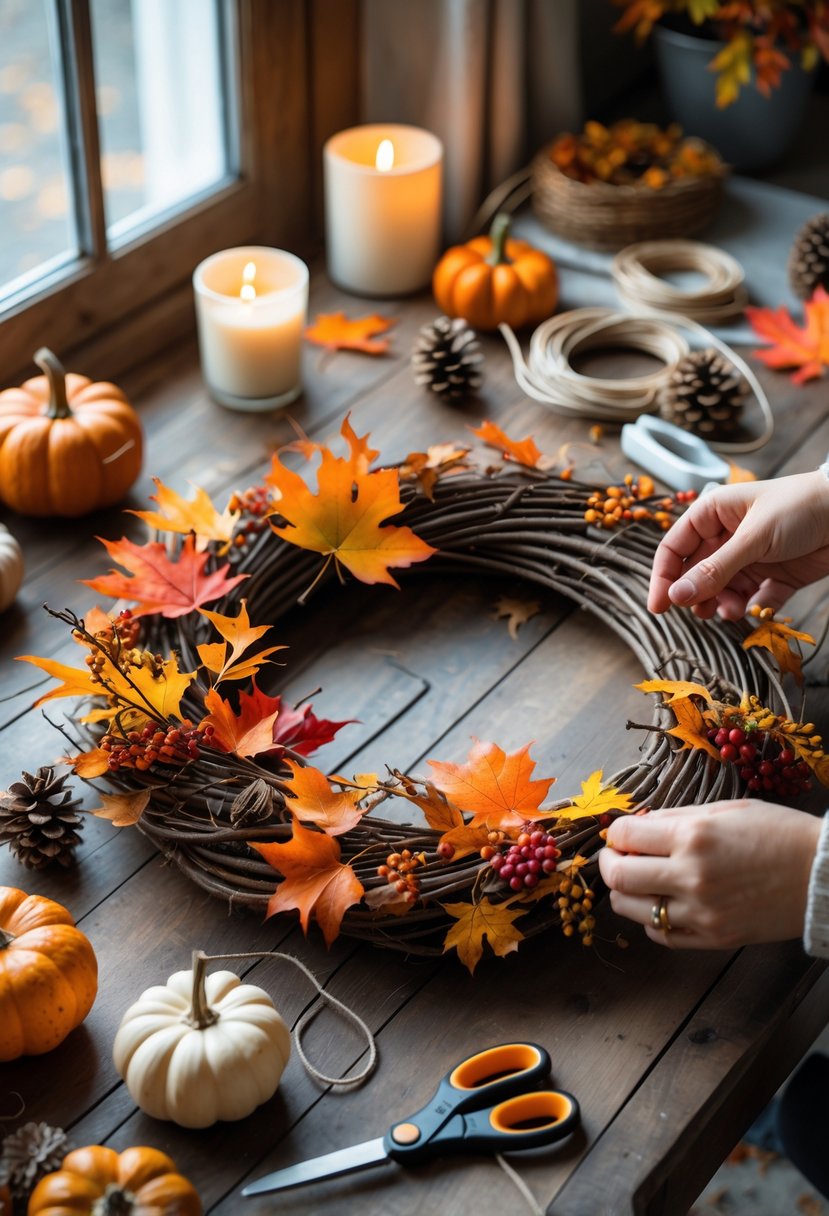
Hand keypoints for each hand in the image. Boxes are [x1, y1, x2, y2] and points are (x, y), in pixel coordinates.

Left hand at [598, 800, 821, 949]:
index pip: (624, 835)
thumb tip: (637, 825)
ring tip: (638, 881)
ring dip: (625, 893)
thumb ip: (677, 818)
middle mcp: (692, 874)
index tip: (621, 834)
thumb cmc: (778, 833)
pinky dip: (652, 920)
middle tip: (617, 858)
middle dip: (609, 863)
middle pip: (617, 876)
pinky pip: (661, 935)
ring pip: (631, 909)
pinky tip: (662, 904)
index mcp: (694, 835)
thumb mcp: (726, 809)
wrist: (822, 875)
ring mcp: (701, 911)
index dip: (616, 833)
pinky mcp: (713, 938)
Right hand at [647, 470, 828, 619]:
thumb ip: (715, 570)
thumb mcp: (753, 539)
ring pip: (723, 590)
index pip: (675, 548)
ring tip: (731, 612)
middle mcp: (727, 537)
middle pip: (697, 574)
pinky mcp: (775, 576)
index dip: (664, 576)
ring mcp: (751, 558)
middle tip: (701, 612)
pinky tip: (756, 610)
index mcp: (713, 515)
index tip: (659, 606)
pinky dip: (752, 608)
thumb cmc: (800, 508)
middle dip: (697, 595)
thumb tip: (677, 596)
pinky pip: (754, 599)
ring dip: (723, 604)